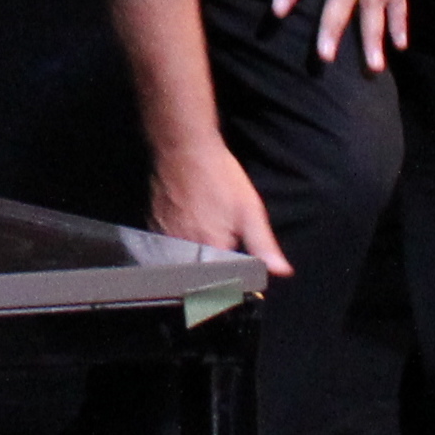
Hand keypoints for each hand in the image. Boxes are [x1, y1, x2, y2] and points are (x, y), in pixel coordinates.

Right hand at [145, 135, 293, 276]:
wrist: (185, 147)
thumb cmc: (219, 176)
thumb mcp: (250, 211)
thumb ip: (263, 245)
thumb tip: (281, 271)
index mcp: (210, 249)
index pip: (218, 284)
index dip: (227, 287)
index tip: (232, 285)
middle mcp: (184, 247)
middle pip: (196, 275)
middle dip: (208, 276)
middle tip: (218, 266)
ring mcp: (165, 236)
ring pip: (179, 262)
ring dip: (191, 262)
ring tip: (202, 245)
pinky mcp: (153, 224)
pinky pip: (164, 247)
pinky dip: (175, 247)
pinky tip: (185, 232)